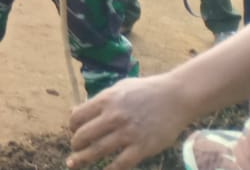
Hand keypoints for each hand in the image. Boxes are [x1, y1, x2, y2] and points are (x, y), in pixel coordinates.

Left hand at [67, 74, 195, 169]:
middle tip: (75, 149)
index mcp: (106, 100)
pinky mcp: (143, 147)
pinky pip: (120, 164)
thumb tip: (74, 110)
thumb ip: (98, 100)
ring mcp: (128, 133)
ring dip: (83, 159)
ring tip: (75, 163)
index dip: (72, 126)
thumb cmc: (147, 91)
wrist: (177, 97)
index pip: (77, 117)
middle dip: (75, 145)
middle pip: (83, 135)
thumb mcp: (120, 88)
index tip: (75, 131)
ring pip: (97, 151)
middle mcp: (114, 116)